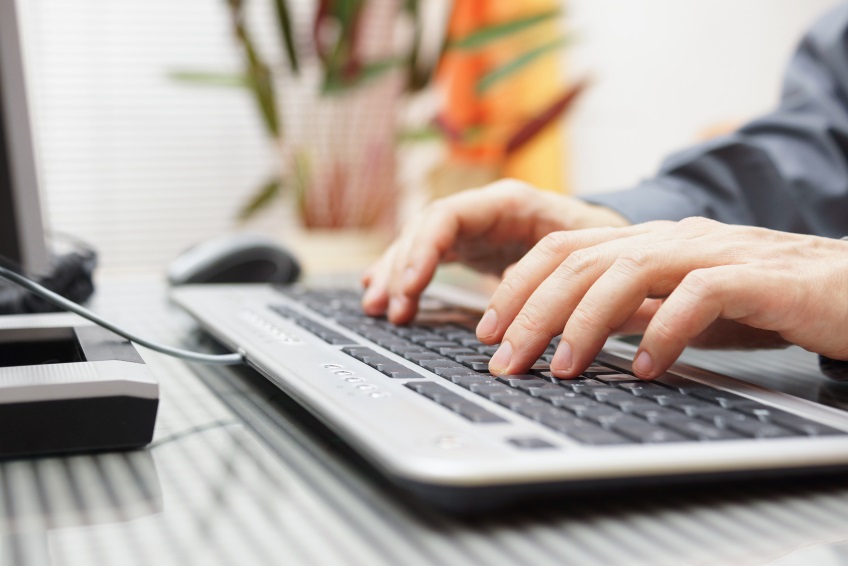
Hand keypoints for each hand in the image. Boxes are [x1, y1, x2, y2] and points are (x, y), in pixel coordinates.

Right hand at [361, 179, 628, 322]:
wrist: (606, 237)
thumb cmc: (601, 242)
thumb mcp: (587, 251)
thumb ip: (554, 264)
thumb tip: (517, 286)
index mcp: (508, 203)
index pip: (447, 215)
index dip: (423, 249)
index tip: (412, 285)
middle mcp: (483, 211)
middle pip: (424, 230)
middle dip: (401, 268)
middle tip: (387, 307)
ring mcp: (473, 228)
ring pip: (419, 244)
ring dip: (395, 275)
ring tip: (376, 307)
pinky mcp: (469, 247)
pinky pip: (427, 258)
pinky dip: (405, 276)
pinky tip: (382, 292)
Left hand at [477, 217, 847, 378]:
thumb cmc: (766, 299)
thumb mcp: (681, 305)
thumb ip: (633, 310)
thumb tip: (574, 332)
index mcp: (649, 242)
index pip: (563, 250)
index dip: (518, 286)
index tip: (487, 330)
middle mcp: (673, 238)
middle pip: (581, 259)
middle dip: (533, 310)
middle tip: (503, 359)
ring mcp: (713, 251)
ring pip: (627, 269)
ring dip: (584, 322)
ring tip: (561, 368)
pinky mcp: (757, 275)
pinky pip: (700, 295)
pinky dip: (665, 332)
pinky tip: (644, 367)